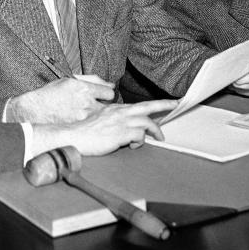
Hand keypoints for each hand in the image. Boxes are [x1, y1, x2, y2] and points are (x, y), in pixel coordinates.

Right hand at [7, 75, 114, 122]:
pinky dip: (91, 125)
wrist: (34, 111)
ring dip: (99, 117)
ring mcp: (83, 117)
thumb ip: (90, 80)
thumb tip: (109, 84)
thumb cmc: (50, 94)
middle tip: (98, 106)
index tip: (104, 96)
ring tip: (90, 116)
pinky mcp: (79, 129)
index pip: (109, 92)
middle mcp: (86, 102)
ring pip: (102, 118)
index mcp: (84, 88)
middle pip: (110, 107)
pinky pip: (93, 127)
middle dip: (106, 106)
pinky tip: (85, 124)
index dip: (107, 94)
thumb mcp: (68, 80)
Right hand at [42, 99, 178, 156]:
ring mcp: (120, 123)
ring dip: (154, 131)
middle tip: (176, 104)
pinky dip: (139, 142)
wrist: (72, 137)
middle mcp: (119, 113)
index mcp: (115, 109)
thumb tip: (127, 131)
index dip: (155, 103)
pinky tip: (132, 147)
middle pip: (147, 107)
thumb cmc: (85, 133)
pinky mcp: (119, 134)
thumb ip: (114, 122)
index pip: (139, 104)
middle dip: (164, 105)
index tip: (167, 102)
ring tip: (158, 138)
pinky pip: (138, 136)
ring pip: (146, 123)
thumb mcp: (101, 122)